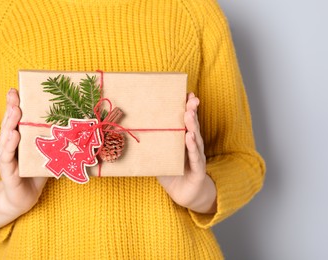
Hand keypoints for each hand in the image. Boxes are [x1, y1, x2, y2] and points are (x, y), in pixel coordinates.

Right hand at [0, 89, 47, 230]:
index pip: (17, 118)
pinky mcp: (8, 171)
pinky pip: (7, 157)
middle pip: (9, 123)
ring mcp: (7, 156)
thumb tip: (84, 129)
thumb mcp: (50, 154)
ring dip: (10, 123)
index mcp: (21, 138)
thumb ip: (60, 142)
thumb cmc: (38, 172)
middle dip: (11, 107)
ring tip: (15, 110)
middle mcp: (11, 144)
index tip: (16, 89)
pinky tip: (14, 135)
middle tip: (14, 94)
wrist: (26, 198)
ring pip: (6, 137)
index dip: (15, 104)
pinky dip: (10, 145)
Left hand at [156, 93, 216, 213]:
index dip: (188, 107)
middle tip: (191, 99)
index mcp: (183, 141)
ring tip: (189, 114)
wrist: (184, 195)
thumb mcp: (159, 158)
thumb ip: (151, 147)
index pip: (187, 122)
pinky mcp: (199, 170)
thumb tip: (129, 135)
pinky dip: (192, 147)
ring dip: (192, 126)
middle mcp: (192, 146)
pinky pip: (195, 157)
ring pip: (195, 139)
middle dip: (192, 111)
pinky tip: (190, 137)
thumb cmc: (172, 174)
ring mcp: (197, 157)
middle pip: (193, 126)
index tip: (187, 93)